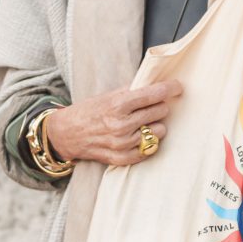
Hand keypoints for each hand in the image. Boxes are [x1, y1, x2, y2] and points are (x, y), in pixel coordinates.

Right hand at [45, 81, 182, 167]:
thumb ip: (132, 91)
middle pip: (160, 112)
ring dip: (155, 125)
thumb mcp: (108, 95)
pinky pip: (149, 150)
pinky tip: (139, 136)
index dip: (170, 88)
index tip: (177, 87)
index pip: (154, 94)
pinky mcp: (121, 158)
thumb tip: (157, 84)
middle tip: (151, 106)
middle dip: (159, 106)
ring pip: (158, 132)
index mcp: (118, 105)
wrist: (66, 134)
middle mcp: (121, 125)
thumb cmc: (88, 111)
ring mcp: (122, 143)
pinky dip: (148, 142)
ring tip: (143, 122)